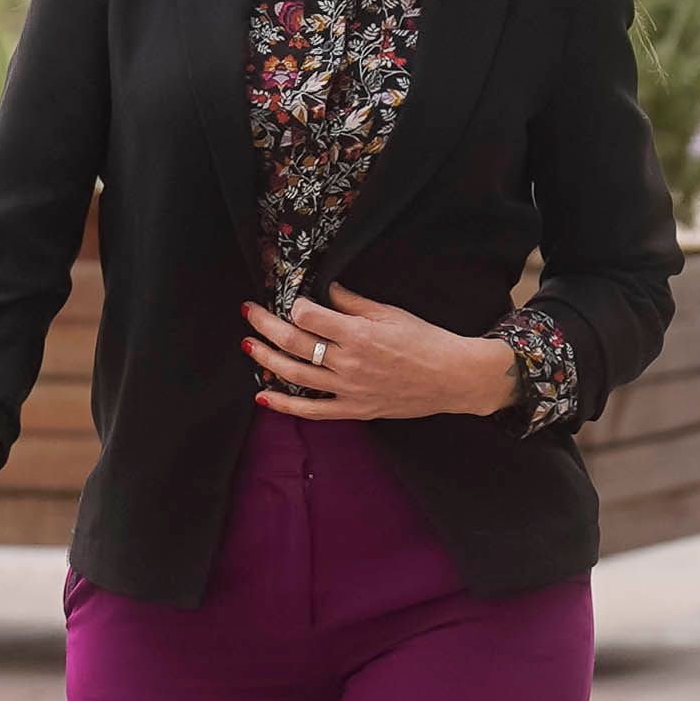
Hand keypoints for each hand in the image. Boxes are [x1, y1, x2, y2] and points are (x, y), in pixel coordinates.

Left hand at [243, 286, 519, 421]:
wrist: (451, 377)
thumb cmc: (424, 340)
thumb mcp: (389, 313)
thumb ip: (351, 302)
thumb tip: (324, 290)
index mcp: (358, 334)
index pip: (308, 318)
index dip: (294, 306)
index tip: (290, 300)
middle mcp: (348, 363)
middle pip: (294, 343)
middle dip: (265, 325)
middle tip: (248, 311)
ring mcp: (348, 389)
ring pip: (294, 375)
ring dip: (265, 359)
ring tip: (248, 344)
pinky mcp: (353, 409)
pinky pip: (311, 410)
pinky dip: (284, 404)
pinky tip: (262, 394)